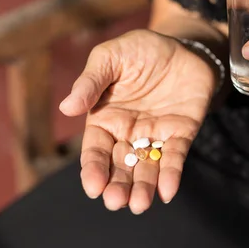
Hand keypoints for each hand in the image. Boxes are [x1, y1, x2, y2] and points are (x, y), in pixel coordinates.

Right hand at [59, 30, 215, 212]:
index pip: (96, 150)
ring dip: (144, 187)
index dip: (94, 169)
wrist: (182, 43)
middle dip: (118, 185)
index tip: (94, 187)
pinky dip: (171, 173)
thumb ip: (91, 82)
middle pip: (121, 166)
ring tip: (140, 205)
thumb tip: (66, 108)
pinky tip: (167, 191)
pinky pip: (175, 155)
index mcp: (105, 118)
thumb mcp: (110, 57)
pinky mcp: (182, 131)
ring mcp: (156, 134)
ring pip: (148, 167)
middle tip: (117, 202)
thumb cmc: (140, 49)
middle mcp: (129, 132)